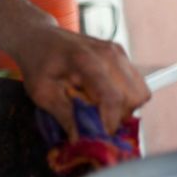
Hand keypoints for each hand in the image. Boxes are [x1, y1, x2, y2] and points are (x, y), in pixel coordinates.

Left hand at [10, 24, 149, 137]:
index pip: (112, 96)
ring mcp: (118, 52)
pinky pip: (136, 84)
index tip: (101, 134)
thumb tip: (80, 140)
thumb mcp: (41, 92)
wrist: (38, 36)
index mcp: (85, 60)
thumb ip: (63, 116)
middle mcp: (108, 54)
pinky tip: (102, 96)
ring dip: (124, 107)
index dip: (110, 120)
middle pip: (133, 97)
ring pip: (140, 92)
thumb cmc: (37, 62)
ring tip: (99, 107)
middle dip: (118, 116)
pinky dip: (125, 96)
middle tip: (97, 120)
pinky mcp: (121, 55)